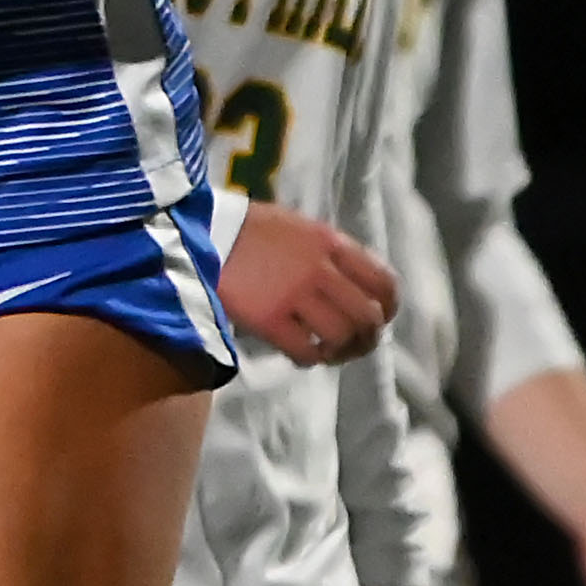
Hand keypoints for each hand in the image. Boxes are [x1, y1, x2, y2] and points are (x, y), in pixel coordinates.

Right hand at [215, 198, 396, 367]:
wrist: (196, 232)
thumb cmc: (247, 230)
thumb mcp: (297, 227)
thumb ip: (329, 253)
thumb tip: (355, 287)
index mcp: (330, 243)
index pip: (384, 282)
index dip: (389, 307)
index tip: (380, 318)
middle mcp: (318, 269)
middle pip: (368, 316)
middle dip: (368, 337)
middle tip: (354, 345)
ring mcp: (293, 295)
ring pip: (340, 336)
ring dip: (340, 352)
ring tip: (327, 353)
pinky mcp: (267, 318)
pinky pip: (305, 351)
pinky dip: (309, 359)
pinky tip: (302, 355)